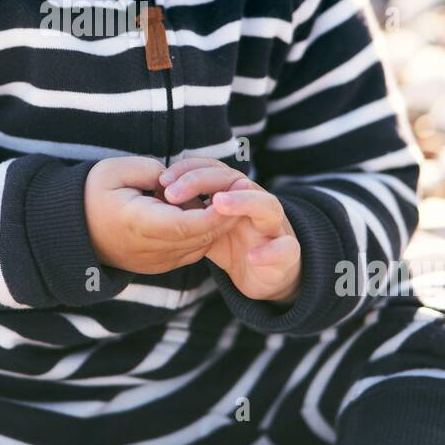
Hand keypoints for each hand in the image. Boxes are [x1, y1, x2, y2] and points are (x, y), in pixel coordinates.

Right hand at [84, 155, 247, 275]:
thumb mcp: (117, 170)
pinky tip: (200, 212)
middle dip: (224, 215)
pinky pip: (190, 252)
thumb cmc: (92, 193)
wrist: (70, 230)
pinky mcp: (157, 266)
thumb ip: (154, 171)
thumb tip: (181, 183)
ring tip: (218, 197)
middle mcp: (151, 249)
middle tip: (235, 188)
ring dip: (214, 225)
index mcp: (140, 224)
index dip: (216, 210)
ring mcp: (155, 262)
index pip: (190, 224)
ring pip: (200, 247)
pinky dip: (201, 234)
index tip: (230, 188)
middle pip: (201, 237)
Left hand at [157, 157, 301, 303]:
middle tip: (173, 193)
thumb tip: (157, 193)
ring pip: (267, 205)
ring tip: (218, 204)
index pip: (214, 170)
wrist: (270, 274)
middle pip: (236, 180)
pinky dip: (270, 252)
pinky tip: (252, 256)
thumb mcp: (208, 225)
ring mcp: (274, 227)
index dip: (189, 170)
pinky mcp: (287, 253)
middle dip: (204, 181)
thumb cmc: (235, 243)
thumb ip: (191, 209)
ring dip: (243, 201)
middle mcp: (257, 203)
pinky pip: (285, 249)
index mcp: (236, 194)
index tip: (162, 180)